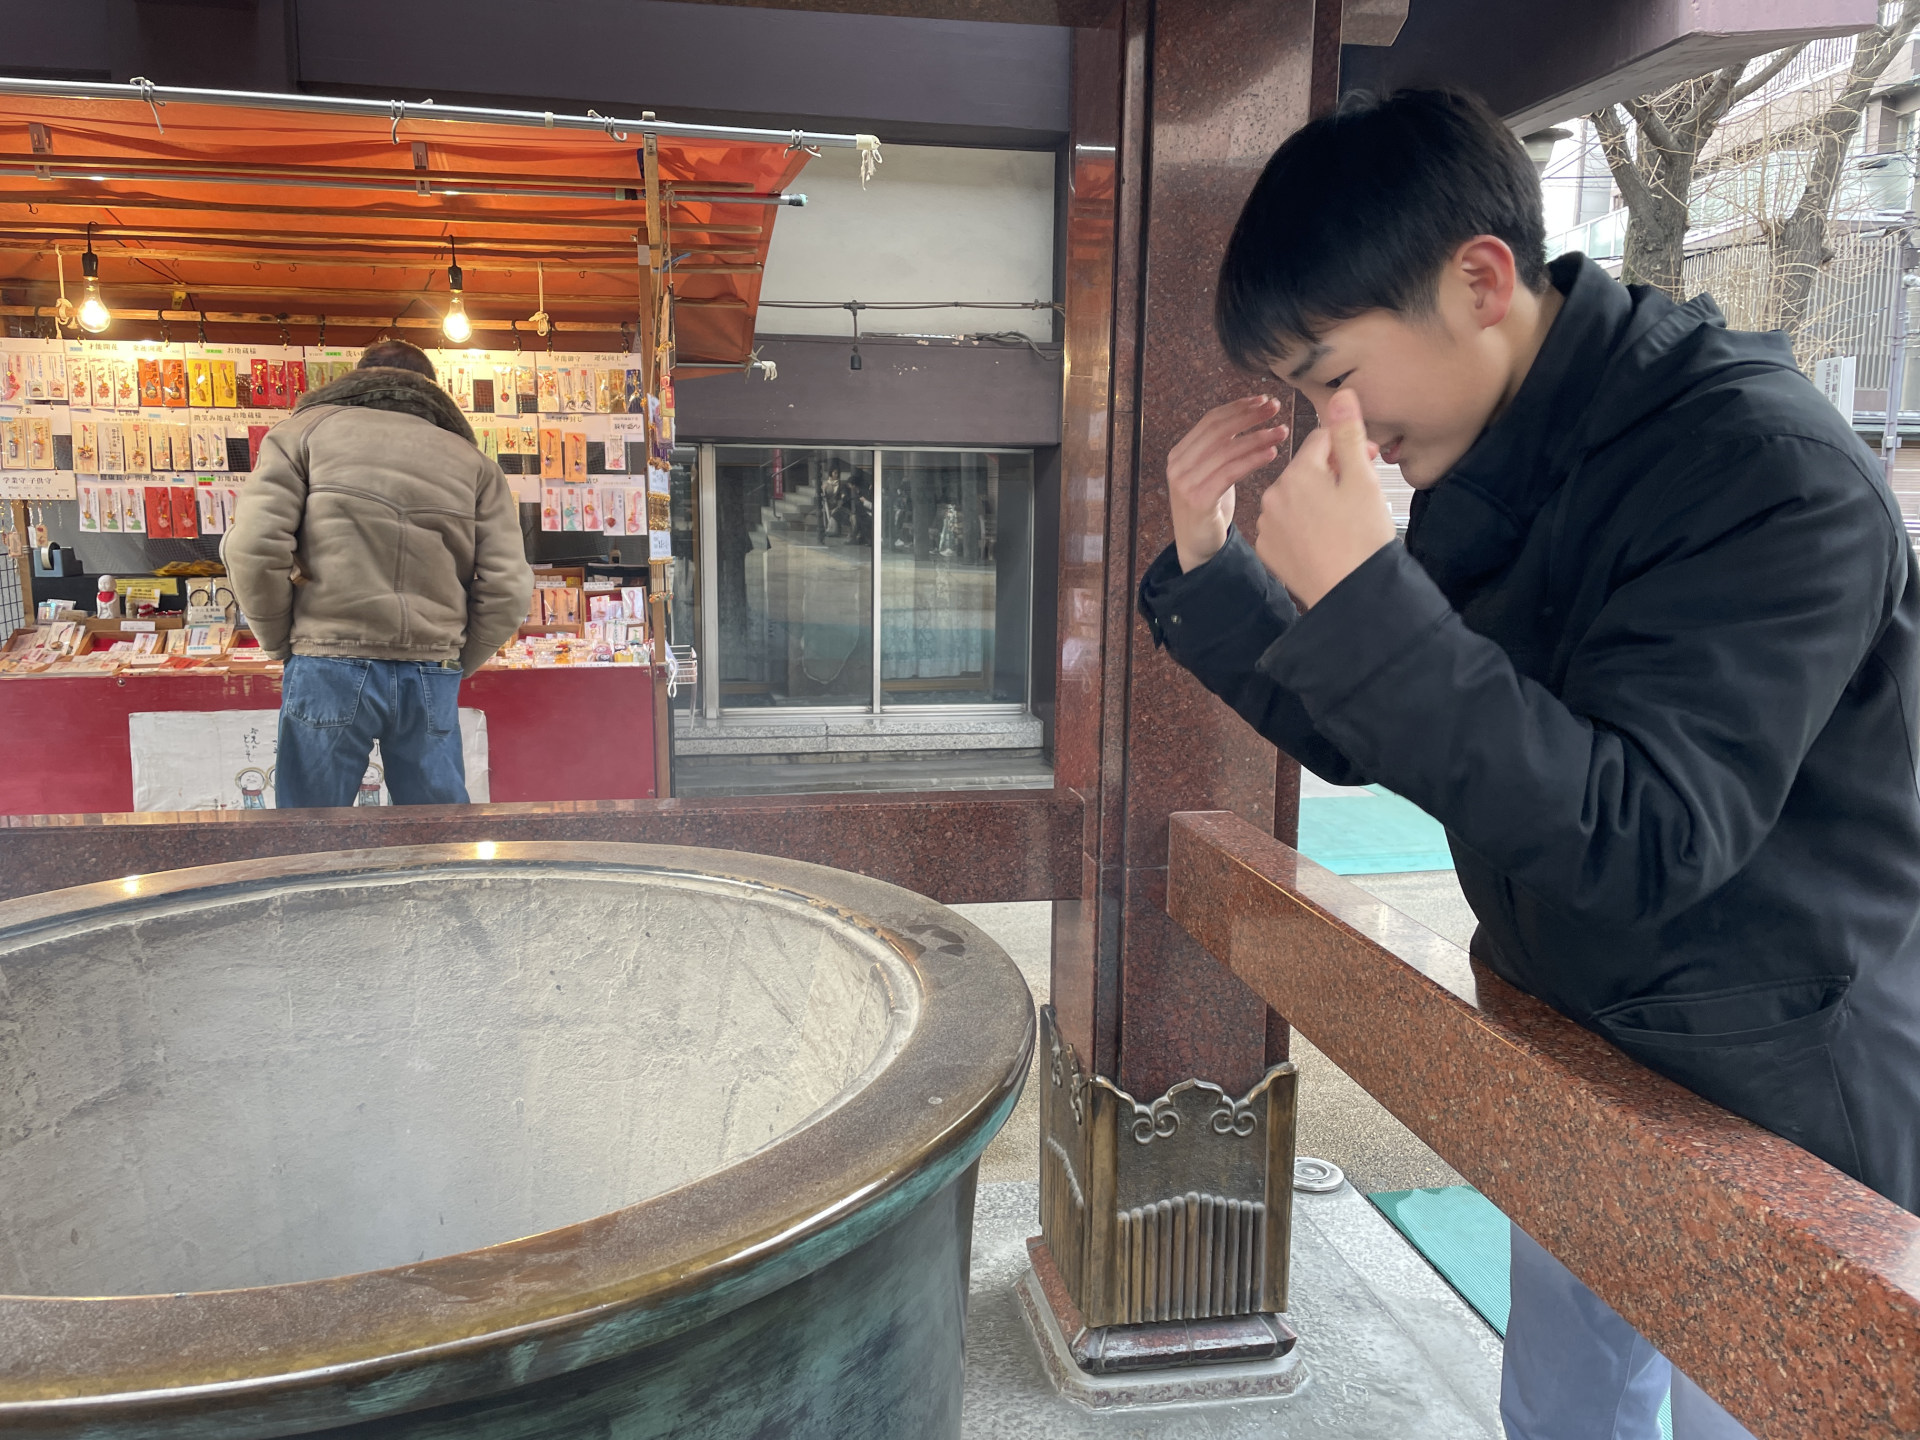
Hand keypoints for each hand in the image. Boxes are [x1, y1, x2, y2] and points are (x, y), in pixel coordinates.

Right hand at [1166, 395, 1288, 571]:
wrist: (1198, 547)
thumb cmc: (1211, 508)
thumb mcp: (1211, 473)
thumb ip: (1220, 449)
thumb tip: (1248, 418)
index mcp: (1180, 453)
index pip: (1211, 420)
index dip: (1238, 407)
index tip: (1263, 400)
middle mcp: (1178, 465)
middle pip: (1218, 430)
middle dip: (1250, 416)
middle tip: (1276, 408)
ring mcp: (1185, 483)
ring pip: (1227, 450)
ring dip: (1258, 437)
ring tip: (1282, 431)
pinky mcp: (1198, 500)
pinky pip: (1230, 472)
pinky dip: (1252, 460)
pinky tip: (1272, 454)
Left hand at [1254, 389, 1394, 607]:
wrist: (1352, 594)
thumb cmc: (1363, 538)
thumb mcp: (1362, 479)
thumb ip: (1348, 434)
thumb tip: (1340, 394)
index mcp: (1298, 473)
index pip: (1321, 441)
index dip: (1348, 449)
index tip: (1369, 461)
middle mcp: (1274, 495)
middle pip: (1306, 470)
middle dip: (1332, 474)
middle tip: (1360, 495)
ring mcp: (1267, 524)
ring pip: (1296, 498)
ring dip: (1317, 501)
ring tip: (1343, 522)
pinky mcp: (1268, 550)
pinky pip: (1287, 526)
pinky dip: (1304, 528)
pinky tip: (1325, 540)